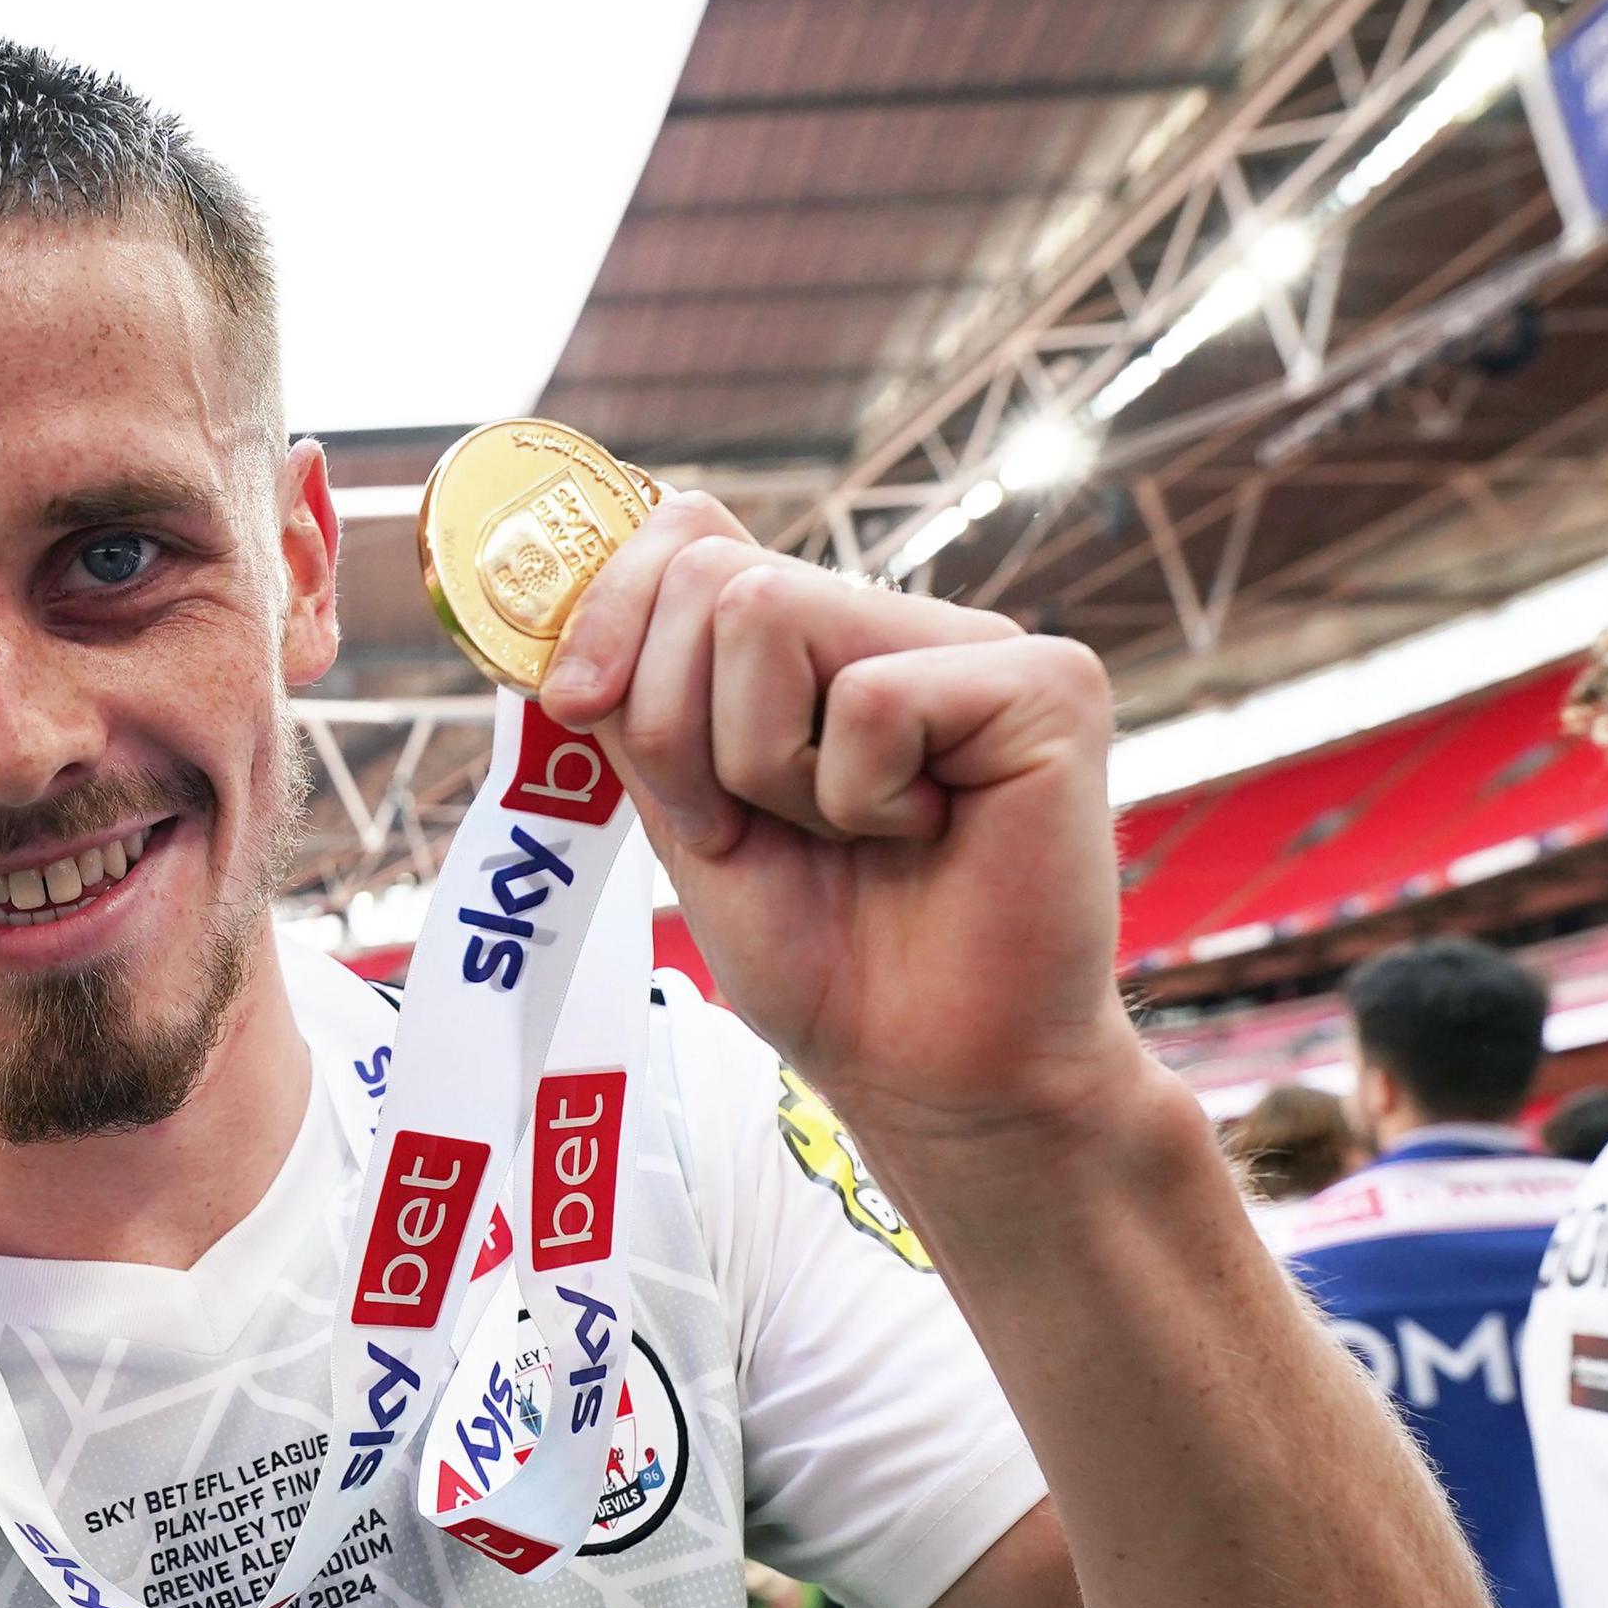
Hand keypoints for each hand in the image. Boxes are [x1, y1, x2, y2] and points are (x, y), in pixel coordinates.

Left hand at [538, 496, 1142, 1145]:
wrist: (930, 1074)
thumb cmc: (826, 959)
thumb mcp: (687, 811)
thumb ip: (642, 702)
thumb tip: (559, 597)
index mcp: (821, 643)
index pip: (691, 532)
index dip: (608, 607)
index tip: (576, 707)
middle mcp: (901, 623)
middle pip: (712, 573)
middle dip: (678, 724)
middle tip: (744, 827)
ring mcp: (982, 644)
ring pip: (767, 613)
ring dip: (764, 764)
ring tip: (849, 833)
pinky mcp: (1048, 686)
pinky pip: (873, 697)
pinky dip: (861, 796)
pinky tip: (928, 838)